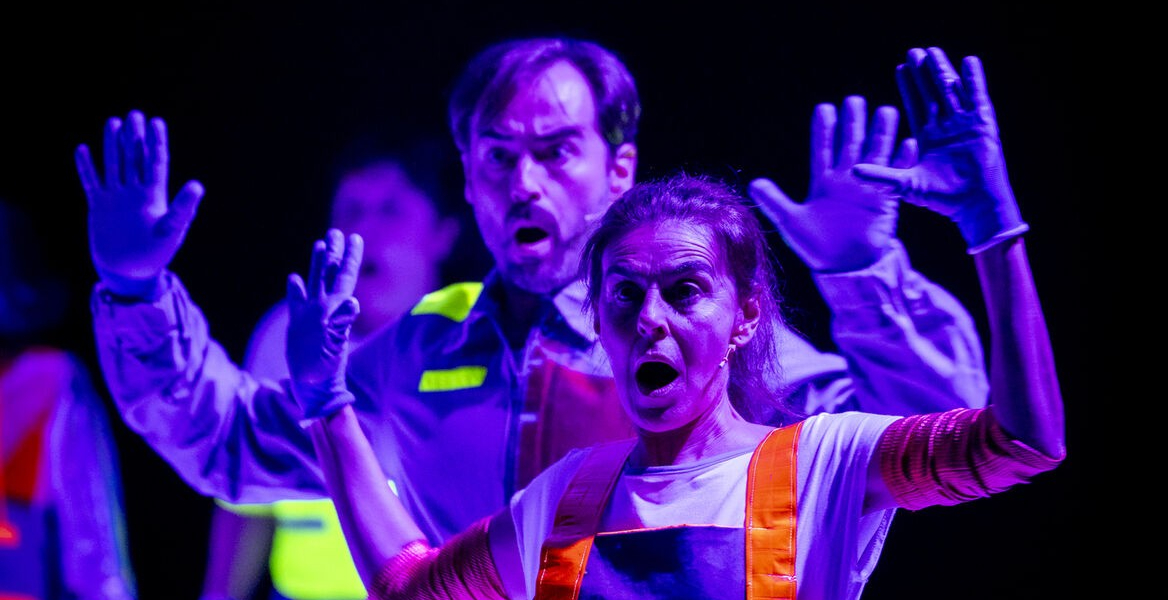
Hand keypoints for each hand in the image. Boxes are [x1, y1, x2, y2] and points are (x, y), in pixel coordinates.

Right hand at [75, 110, 203, 295]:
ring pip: (114, 165)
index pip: (156, 162)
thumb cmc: (155, 255)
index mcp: (155, 196)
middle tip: (135, 114)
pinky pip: (91, 182)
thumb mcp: (172, 229)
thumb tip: (198, 185)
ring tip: (114, 122)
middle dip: (135, 136)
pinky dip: (86, 167)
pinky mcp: (99, 207)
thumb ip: (183, 208)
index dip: (156, 142)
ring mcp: (116, 198)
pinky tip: (83, 149)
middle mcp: (135, 193)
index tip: (157, 122)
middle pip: (135, 158)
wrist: (129, 273)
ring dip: (113, 145)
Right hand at [286, 229, 363, 420]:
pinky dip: (296, 289)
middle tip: (337, 232)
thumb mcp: (335, 344)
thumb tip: (353, 302)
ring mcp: (311, 314)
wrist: (312, 384)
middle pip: (331, 273)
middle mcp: (325, 307)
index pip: (345, 276)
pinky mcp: (298, 323)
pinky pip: (297, 301)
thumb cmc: (325, 368)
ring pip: (315, 282)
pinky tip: (294, 278)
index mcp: (336, 309)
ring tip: (320, 244)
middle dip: (335, 253)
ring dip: (317, 264)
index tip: (355, 237)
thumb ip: (342, 322)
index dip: (351, 257)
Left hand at [749, 96, 916, 271]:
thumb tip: (752, 184)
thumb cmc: (816, 247)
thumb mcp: (791, 222)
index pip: (822, 149)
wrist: (845, 268)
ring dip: (881, 134)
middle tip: (855, 100)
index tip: (824, 108)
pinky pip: (895, 177)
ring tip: (887, 110)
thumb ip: (774, 201)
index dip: (823, 130)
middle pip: (850, 145)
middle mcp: (846, 180)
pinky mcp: (885, 200)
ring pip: (875, 154)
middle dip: (853, 123)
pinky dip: (902, 161)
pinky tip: (908, 143)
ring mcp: (867, 188)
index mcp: (822, 182)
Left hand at [851, 47, 1026, 253]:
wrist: (973, 206)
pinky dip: (974, 80)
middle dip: (923, 74)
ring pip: (953, 91)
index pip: (916, 106)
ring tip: (933, 52)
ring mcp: (965, 124)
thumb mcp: (905, 185)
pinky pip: (978, 97)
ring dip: (943, 71)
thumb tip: (853, 171)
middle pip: (933, 94)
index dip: (909, 87)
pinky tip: (969, 61)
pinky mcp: (984, 125)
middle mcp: (946, 128)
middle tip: (913, 52)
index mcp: (928, 138)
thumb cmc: (941, 199)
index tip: (900, 68)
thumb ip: (882, 176)